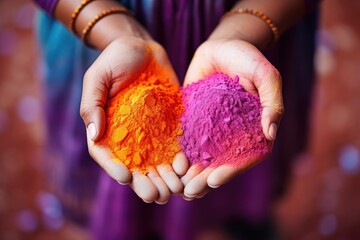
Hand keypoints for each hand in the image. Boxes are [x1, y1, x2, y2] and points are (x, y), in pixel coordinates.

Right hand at [80, 37, 187, 203]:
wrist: (142, 47)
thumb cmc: (114, 60)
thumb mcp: (98, 78)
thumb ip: (92, 105)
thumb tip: (94, 134)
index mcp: (107, 127)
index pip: (108, 154)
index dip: (114, 168)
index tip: (125, 177)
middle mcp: (129, 134)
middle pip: (135, 165)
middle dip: (144, 182)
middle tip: (154, 196)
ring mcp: (150, 131)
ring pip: (156, 161)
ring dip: (164, 178)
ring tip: (173, 190)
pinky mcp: (169, 124)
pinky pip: (174, 145)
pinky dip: (179, 158)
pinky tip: (185, 167)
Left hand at [181, 39, 283, 199]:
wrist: (222, 45)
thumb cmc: (248, 57)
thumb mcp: (266, 75)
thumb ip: (273, 102)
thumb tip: (271, 134)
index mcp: (253, 128)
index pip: (245, 157)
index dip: (231, 171)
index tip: (214, 180)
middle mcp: (232, 133)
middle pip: (221, 163)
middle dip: (205, 179)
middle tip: (190, 191)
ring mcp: (212, 127)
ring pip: (203, 156)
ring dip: (191, 173)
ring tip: (178, 186)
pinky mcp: (194, 119)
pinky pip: (187, 140)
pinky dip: (180, 154)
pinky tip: (170, 164)